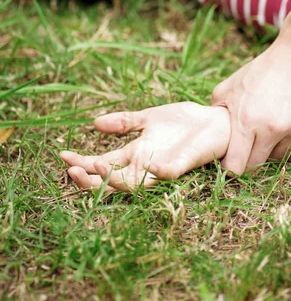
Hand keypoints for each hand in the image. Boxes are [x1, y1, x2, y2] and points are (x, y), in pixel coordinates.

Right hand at [60, 102, 229, 191]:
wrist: (216, 120)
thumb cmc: (184, 122)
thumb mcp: (148, 117)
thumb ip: (124, 121)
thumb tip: (94, 123)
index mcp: (136, 152)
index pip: (103, 164)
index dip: (83, 163)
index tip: (63, 156)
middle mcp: (146, 163)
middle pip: (112, 180)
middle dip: (90, 178)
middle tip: (72, 170)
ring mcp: (163, 165)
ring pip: (135, 183)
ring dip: (115, 180)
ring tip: (95, 168)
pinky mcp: (184, 163)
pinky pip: (170, 173)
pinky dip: (160, 172)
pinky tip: (152, 167)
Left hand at [212, 32, 290, 174]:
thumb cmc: (264, 69)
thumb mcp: (231, 85)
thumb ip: (217, 111)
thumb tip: (210, 132)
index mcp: (247, 120)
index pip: (236, 167)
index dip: (231, 166)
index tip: (232, 158)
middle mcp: (273, 130)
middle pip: (257, 166)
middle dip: (251, 157)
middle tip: (251, 141)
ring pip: (280, 158)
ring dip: (273, 148)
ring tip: (273, 125)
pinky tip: (290, 123)